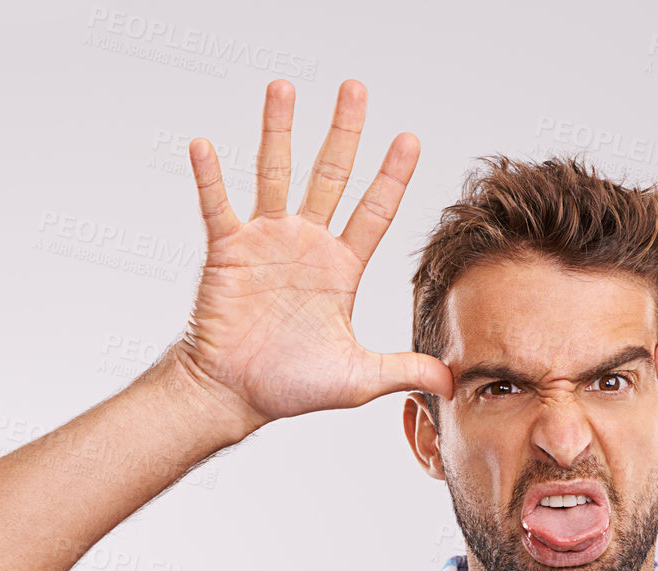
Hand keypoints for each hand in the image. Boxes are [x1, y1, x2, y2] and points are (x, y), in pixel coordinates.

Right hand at [171, 79, 454, 431]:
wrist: (236, 395)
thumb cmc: (291, 386)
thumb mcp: (359, 378)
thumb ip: (404, 369)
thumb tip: (453, 378)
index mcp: (340, 268)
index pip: (374, 211)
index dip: (391, 176)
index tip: (409, 138)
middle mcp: (306, 244)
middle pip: (330, 175)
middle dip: (344, 133)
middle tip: (356, 89)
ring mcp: (265, 242)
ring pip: (275, 174)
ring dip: (278, 130)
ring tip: (283, 87)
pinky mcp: (227, 251)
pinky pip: (216, 206)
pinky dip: (209, 177)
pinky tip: (204, 145)